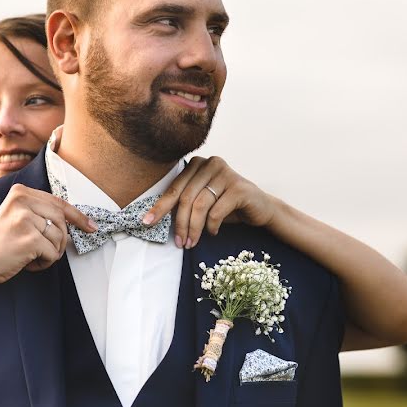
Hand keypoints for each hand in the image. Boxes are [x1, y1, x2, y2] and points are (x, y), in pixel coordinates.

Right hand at [0, 184, 95, 283]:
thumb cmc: (0, 243)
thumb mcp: (18, 217)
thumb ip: (41, 213)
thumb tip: (76, 222)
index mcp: (21, 192)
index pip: (59, 202)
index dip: (78, 216)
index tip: (91, 226)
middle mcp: (23, 201)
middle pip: (62, 221)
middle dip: (60, 240)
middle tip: (43, 250)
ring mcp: (26, 219)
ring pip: (60, 238)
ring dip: (51, 253)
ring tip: (30, 255)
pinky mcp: (30, 238)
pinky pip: (53, 253)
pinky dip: (44, 263)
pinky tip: (27, 262)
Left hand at [145, 156, 276, 247]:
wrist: (260, 208)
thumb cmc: (226, 205)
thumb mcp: (202, 201)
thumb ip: (183, 202)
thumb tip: (154, 218)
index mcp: (197, 164)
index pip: (174, 187)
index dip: (160, 207)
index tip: (146, 223)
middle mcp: (211, 163)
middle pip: (186, 197)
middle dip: (180, 224)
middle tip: (180, 243)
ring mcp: (226, 173)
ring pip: (200, 205)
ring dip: (194, 228)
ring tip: (192, 242)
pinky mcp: (239, 187)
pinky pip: (217, 211)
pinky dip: (212, 226)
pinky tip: (213, 232)